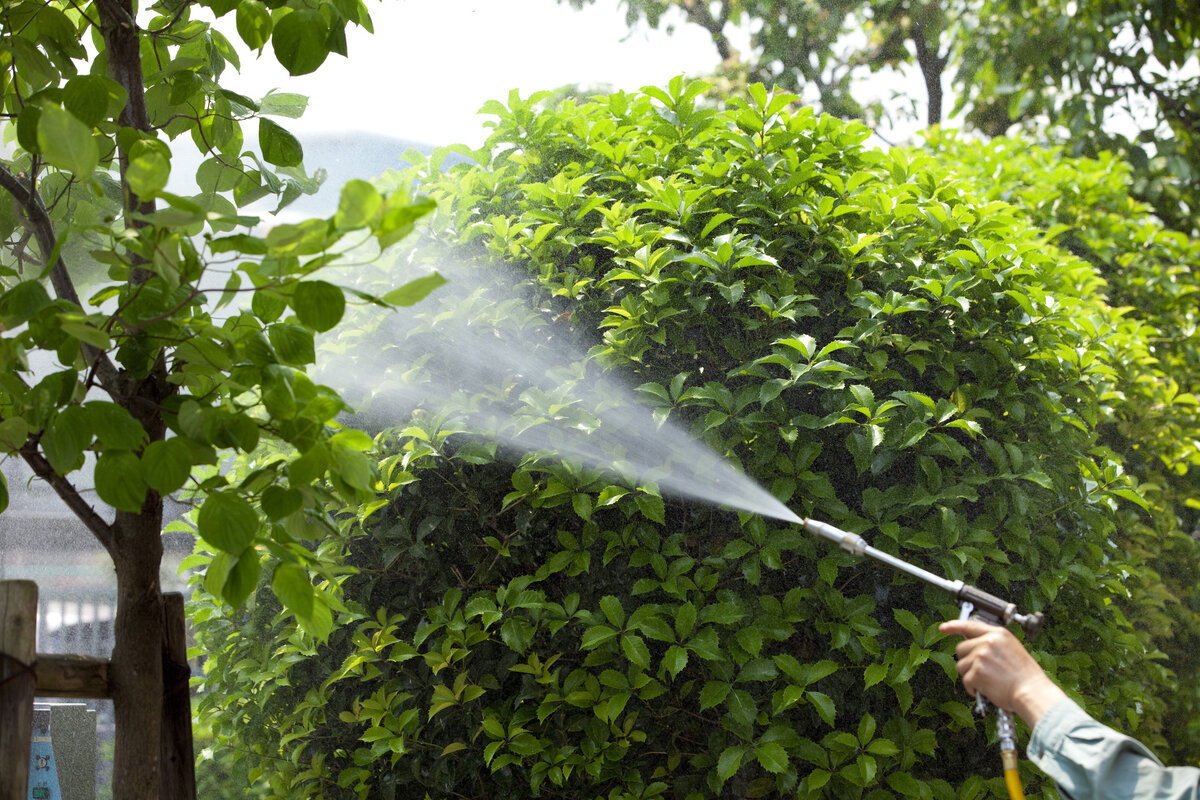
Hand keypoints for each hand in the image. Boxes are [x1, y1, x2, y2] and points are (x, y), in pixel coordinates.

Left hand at [939, 618, 1066, 727]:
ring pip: (960, 665)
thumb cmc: (1026, 676)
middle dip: (967, 660)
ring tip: (988, 680)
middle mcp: (988, 642)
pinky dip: (973, 688)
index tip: (944, 627)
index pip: (970, 625)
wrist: (1032, 692)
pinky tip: (987, 689)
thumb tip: (974, 644)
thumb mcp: (1012, 649)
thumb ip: (993, 643)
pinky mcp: (976, 672)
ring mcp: (981, 656)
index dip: (954, 626)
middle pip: (960, 648)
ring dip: (970, 675)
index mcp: (998, 634)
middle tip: (982, 670)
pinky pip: (965, 680)